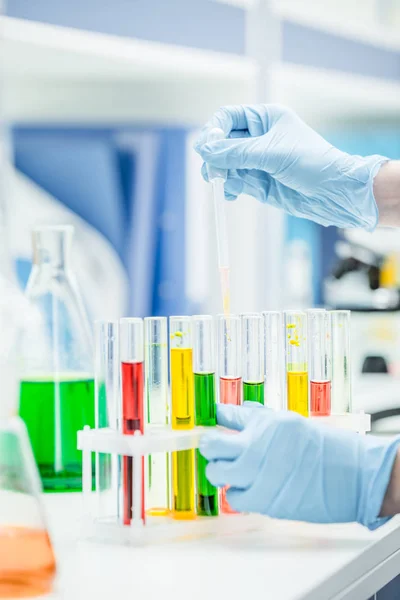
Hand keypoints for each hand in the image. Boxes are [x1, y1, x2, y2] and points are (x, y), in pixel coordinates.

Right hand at [194, 104, 386, 229]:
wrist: (335, 193)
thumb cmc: (312, 162)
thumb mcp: (272, 154)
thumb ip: (236, 153)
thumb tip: (204, 151)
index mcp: (265, 119)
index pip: (228, 117)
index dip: (213, 131)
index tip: (205, 148)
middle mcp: (259, 138)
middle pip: (223, 143)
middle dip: (214, 157)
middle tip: (211, 172)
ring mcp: (258, 162)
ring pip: (226, 165)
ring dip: (220, 175)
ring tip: (221, 185)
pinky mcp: (259, 183)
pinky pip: (235, 183)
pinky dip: (229, 188)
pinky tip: (231, 194)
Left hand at [199, 403, 398, 528]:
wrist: (350, 474)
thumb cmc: (323, 446)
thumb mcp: (288, 422)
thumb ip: (258, 417)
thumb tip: (235, 409)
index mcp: (264, 422)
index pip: (224, 415)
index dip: (214, 420)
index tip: (210, 424)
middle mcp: (256, 447)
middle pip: (211, 446)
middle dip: (211, 448)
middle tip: (217, 450)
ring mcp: (258, 475)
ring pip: (217, 474)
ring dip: (220, 473)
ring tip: (233, 472)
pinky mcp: (264, 501)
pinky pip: (234, 498)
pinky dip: (237, 494)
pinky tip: (249, 488)